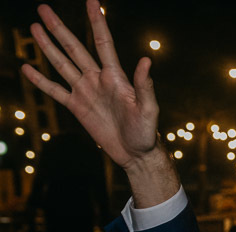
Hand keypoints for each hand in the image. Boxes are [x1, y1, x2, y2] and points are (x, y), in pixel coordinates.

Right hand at [22, 1, 159, 170]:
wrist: (135, 153)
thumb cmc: (146, 132)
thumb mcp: (148, 109)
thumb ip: (145, 86)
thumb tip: (146, 60)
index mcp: (115, 76)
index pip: (103, 42)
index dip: (97, 22)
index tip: (92, 1)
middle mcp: (97, 79)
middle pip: (74, 48)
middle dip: (59, 28)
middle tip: (43, 9)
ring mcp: (85, 91)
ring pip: (62, 64)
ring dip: (48, 46)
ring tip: (35, 27)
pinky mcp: (77, 107)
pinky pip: (55, 91)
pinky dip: (40, 80)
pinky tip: (27, 67)